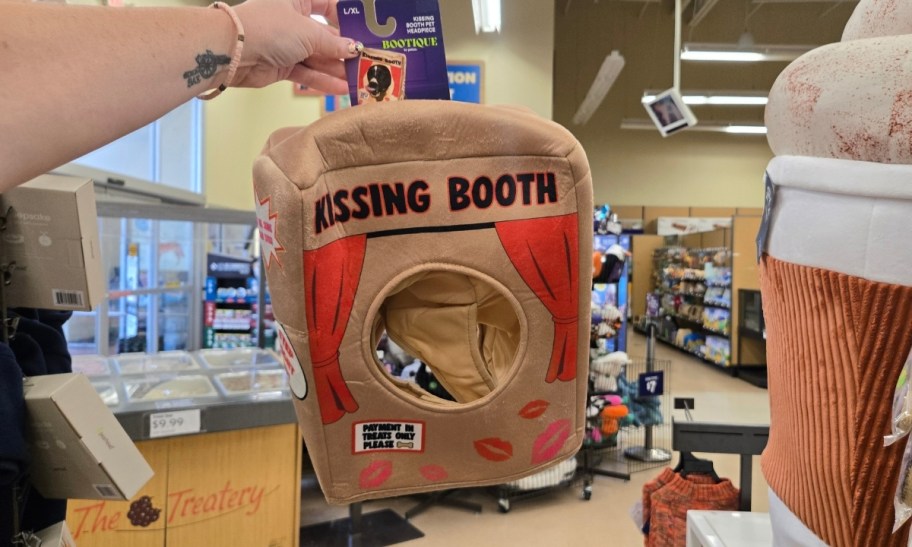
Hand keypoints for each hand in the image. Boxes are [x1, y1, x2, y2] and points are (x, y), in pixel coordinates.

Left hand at [233, 0, 357, 94]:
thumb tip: (354, 48)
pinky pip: (307, 73)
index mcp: (297, 1)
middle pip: (324, 36)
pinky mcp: (282, 66)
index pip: (326, 5)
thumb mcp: (308, 32)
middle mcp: (293, 21)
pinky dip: (323, 80)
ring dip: (337, 69)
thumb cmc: (270, 28)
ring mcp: (287, 45)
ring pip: (317, 58)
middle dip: (344, 50)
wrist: (232, 52)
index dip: (344, 17)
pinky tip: (341, 88)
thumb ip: (333, 43)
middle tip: (365, 62)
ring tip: (358, 79)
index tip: (362, 31)